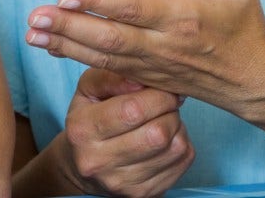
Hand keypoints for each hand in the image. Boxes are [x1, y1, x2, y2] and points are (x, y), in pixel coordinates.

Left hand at [25, 0, 264, 110]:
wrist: (255, 82)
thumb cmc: (247, 27)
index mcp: (186, 17)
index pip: (134, 9)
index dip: (99, 3)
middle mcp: (166, 45)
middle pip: (110, 39)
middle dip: (68, 28)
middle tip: (34, 17)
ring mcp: (156, 66)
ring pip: (104, 57)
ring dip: (65, 45)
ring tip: (32, 33)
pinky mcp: (150, 79)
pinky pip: (109, 70)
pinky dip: (79, 59)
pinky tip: (54, 47)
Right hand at [51, 68, 193, 197]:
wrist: (82, 166)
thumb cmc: (89, 118)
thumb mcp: (89, 89)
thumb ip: (111, 77)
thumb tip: (142, 80)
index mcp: (83, 130)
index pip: (133, 110)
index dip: (158, 95)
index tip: (163, 88)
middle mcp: (99, 162)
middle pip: (157, 133)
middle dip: (170, 110)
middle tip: (166, 103)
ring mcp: (122, 183)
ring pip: (175, 148)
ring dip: (178, 126)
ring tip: (163, 119)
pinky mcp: (144, 194)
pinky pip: (182, 162)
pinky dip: (182, 144)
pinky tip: (166, 138)